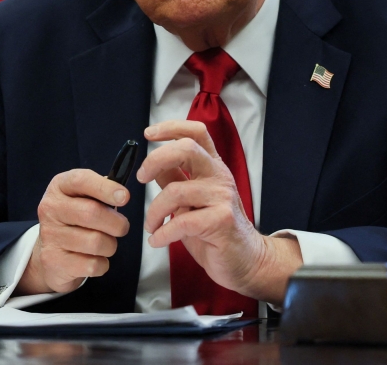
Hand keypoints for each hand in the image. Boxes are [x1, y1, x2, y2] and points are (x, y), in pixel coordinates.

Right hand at [17, 169, 129, 294]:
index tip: (124, 197)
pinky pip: (93, 264)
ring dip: (110, 245)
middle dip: (117, 223)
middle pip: (92, 213)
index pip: (81, 180)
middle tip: (121, 227)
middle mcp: (50, 209)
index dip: (105, 188)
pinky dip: (102, 264)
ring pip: (96, 242)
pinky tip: (94, 259)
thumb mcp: (82, 198)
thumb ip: (100, 192)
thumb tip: (121, 195)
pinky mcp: (54, 262)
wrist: (50, 255)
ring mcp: (50, 236)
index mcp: (59, 187)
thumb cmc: (75, 221)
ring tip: (105, 243)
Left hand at [138, 120, 302, 303]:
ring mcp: (222, 197)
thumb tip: (153, 166)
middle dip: (155, 160)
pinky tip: (158, 240)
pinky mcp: (221, 220)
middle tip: (141, 178)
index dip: (171, 127)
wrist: (245, 260)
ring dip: (154, 211)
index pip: (196, 132)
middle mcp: (219, 176)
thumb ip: (175, 180)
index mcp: (212, 166)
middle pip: (186, 149)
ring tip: (151, 226)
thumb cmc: (214, 230)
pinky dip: (162, 233)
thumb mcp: (191, 200)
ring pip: (176, 191)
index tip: (148, 134)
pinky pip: (182, 222)